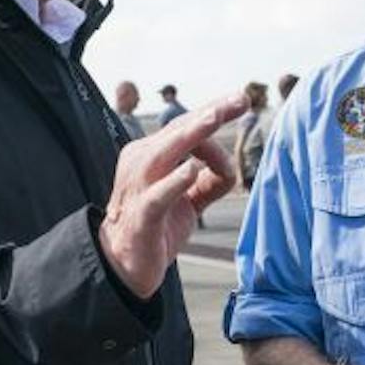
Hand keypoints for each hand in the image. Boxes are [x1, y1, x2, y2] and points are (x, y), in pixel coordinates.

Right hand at [98, 94, 246, 299]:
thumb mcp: (188, 201)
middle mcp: (141, 163)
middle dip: (211, 113)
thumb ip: (208, 183)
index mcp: (151, 155)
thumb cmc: (155, 228)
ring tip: (216, 119)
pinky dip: (175, 181)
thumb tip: (230, 169)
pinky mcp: (142, 215)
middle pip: (179, 131)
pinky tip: (192, 170)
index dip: (213, 112)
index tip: (241, 100)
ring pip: (166, 153)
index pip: (185, 127)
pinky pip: (159, 194)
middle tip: (239, 99)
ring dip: (193, 135)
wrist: (123, 265)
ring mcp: (139, 187)